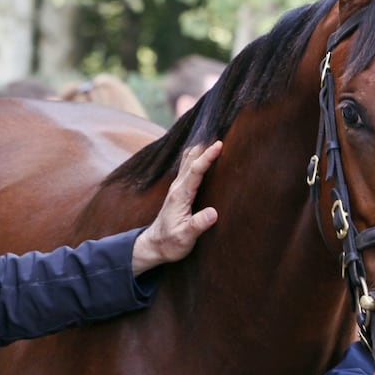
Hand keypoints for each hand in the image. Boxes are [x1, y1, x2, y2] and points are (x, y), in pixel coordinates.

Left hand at [132, 140, 221, 274]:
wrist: (154, 246)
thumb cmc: (170, 243)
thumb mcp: (184, 238)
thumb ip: (197, 225)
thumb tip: (213, 213)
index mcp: (180, 195)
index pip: (195, 171)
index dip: (207, 157)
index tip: (219, 144)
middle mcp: (178, 188)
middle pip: (190, 159)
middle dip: (204, 145)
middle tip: (219, 129)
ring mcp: (177, 188)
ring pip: (188, 161)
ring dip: (199, 148)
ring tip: (212, 134)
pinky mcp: (180, 191)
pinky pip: (188, 167)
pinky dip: (196, 156)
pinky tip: (202, 152)